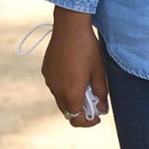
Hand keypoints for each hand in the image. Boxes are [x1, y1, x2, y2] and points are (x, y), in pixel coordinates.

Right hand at [41, 7, 109, 128]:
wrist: (70, 26)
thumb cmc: (87, 48)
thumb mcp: (99, 70)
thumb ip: (100, 92)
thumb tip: (101, 109)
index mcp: (71, 94)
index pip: (77, 120)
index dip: (88, 121)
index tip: (97, 116)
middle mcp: (57, 91)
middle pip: (67, 111)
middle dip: (80, 110)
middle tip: (93, 99)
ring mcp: (49, 81)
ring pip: (60, 99)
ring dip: (71, 98)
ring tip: (84, 83)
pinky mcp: (46, 71)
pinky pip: (55, 85)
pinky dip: (64, 86)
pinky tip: (73, 72)